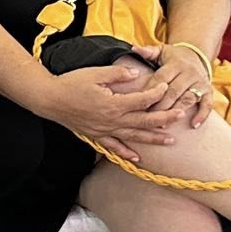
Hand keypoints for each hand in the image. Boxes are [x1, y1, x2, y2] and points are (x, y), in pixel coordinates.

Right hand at [42, 62, 178, 161]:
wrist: (50, 99)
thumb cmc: (71, 84)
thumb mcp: (95, 73)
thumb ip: (117, 73)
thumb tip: (135, 73)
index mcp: (113, 104)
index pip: (142, 100)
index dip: (156, 93)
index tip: (165, 86)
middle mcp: (111, 120)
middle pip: (144, 121)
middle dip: (164, 118)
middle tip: (180, 115)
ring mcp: (104, 130)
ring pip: (134, 137)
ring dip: (153, 138)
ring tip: (170, 141)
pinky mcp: (96, 135)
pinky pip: (114, 147)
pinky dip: (126, 153)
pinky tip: (137, 158)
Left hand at [131, 43, 211, 128]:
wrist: (197, 56)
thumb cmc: (173, 57)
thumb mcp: (162, 51)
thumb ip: (148, 51)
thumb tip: (134, 48)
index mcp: (176, 64)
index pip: (161, 78)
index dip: (150, 90)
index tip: (138, 101)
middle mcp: (189, 73)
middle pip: (173, 91)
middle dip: (160, 105)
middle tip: (147, 117)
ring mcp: (200, 83)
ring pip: (188, 99)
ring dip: (176, 111)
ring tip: (164, 123)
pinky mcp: (208, 91)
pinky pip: (207, 104)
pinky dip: (202, 115)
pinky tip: (193, 125)